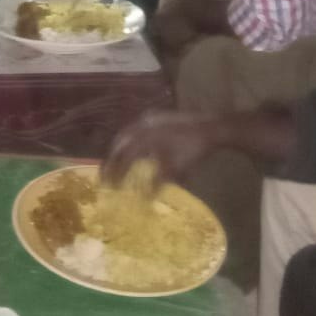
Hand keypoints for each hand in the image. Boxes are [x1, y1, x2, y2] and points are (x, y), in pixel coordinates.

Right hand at [101, 111, 226, 189]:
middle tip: (106, 174)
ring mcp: (148, 119)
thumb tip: (144, 199)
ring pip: (126, 134)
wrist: (209, 128)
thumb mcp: (174, 170)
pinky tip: (134, 149)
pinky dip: (130, 141)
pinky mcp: (156, 116)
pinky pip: (136, 129)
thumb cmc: (191, 150)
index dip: (113, 172)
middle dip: (111, 160)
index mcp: (142, 139)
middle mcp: (140, 126)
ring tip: (116, 163)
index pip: (121, 157)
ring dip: (119, 149)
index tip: (108, 185)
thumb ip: (156, 183)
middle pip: (119, 143)